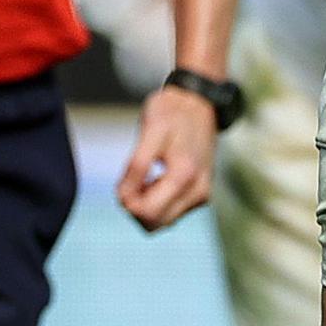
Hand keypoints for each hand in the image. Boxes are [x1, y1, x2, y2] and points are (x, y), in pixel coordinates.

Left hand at [117, 83, 219, 230]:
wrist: (199, 102)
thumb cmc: (172, 112)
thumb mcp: (149, 132)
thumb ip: (136, 166)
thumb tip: (124, 198)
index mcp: (185, 176)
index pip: (149, 213)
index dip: (128, 204)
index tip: (123, 184)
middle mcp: (198, 191)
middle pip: (156, 223)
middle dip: (136, 207)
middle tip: (131, 181)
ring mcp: (202, 194)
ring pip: (164, 221)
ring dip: (146, 205)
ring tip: (143, 178)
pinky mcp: (202, 194)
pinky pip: (173, 212)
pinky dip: (158, 202)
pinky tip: (155, 180)